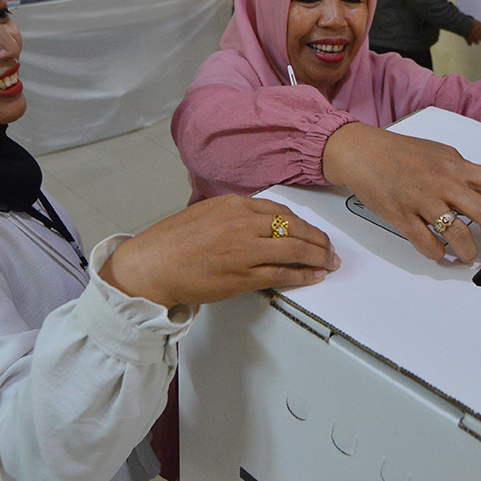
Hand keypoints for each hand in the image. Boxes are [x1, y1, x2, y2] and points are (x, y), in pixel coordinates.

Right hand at [99, 195, 338, 307]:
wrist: (151, 266)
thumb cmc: (171, 243)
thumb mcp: (205, 214)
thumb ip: (233, 216)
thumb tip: (258, 224)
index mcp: (234, 205)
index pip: (281, 210)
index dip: (302, 222)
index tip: (311, 230)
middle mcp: (243, 223)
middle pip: (295, 228)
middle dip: (318, 239)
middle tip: (330, 248)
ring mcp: (245, 250)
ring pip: (294, 250)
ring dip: (318, 257)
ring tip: (329, 262)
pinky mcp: (243, 276)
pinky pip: (282, 274)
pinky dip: (303, 275)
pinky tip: (314, 276)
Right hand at [322, 123, 480, 264]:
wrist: (364, 153)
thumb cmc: (403, 153)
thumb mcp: (443, 155)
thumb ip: (468, 175)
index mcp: (458, 166)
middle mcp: (444, 182)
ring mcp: (422, 200)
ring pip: (456, 234)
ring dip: (469, 251)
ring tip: (470, 256)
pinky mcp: (401, 215)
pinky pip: (426, 243)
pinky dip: (437, 254)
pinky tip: (440, 254)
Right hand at [465, 19, 480, 44]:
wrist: (466, 26)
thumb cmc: (473, 23)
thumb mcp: (478, 23)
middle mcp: (479, 37)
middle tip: (479, 34)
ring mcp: (474, 40)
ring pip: (477, 43)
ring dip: (476, 41)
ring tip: (474, 38)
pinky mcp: (469, 41)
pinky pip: (470, 44)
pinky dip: (469, 42)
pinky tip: (468, 41)